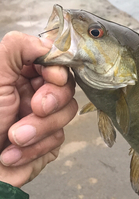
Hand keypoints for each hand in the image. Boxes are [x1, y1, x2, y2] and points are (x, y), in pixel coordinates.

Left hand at [0, 31, 77, 187]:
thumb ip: (18, 48)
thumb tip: (48, 44)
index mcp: (19, 74)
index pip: (54, 62)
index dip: (58, 69)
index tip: (51, 78)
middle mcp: (33, 93)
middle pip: (66, 87)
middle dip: (52, 100)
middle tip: (34, 108)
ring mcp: (43, 119)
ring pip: (66, 113)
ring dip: (39, 129)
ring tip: (13, 138)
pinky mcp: (47, 143)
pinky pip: (58, 140)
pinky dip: (34, 149)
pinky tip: (11, 154)